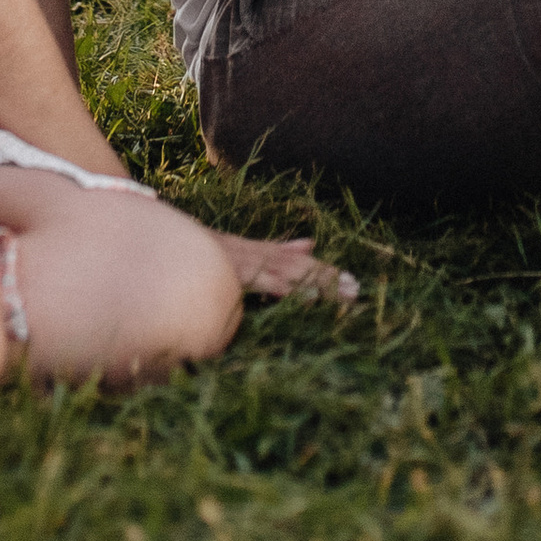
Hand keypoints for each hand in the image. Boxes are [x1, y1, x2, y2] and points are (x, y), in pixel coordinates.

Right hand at [220, 231, 358, 307]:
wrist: (184, 247)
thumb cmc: (214, 252)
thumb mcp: (252, 250)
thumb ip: (282, 248)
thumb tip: (310, 243)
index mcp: (268, 252)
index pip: (303, 262)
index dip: (328, 271)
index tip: (353, 282)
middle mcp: (263, 256)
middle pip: (302, 267)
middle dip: (329, 278)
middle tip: (356, 291)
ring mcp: (251, 264)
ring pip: (291, 274)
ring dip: (317, 283)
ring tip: (341, 295)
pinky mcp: (239, 274)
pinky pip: (266, 282)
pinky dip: (285, 288)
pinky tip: (304, 298)